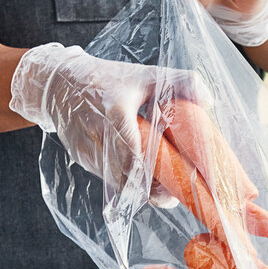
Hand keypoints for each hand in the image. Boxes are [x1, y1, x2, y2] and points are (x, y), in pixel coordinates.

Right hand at [9, 43, 207, 205]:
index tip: (172, 189)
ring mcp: (86, 150)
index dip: (152, 177)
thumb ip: (181, 82)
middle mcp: (97, 135)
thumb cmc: (108, 79)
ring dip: (139, 188)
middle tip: (171, 194)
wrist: (59, 83)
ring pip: (116, 183)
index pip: (133, 155)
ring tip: (160, 185)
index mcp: (116, 113)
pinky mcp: (81, 159)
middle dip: (150, 191)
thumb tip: (208, 101)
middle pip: (125, 178)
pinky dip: (125, 179)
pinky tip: (139, 173)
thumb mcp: (146, 74)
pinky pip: (107, 178)